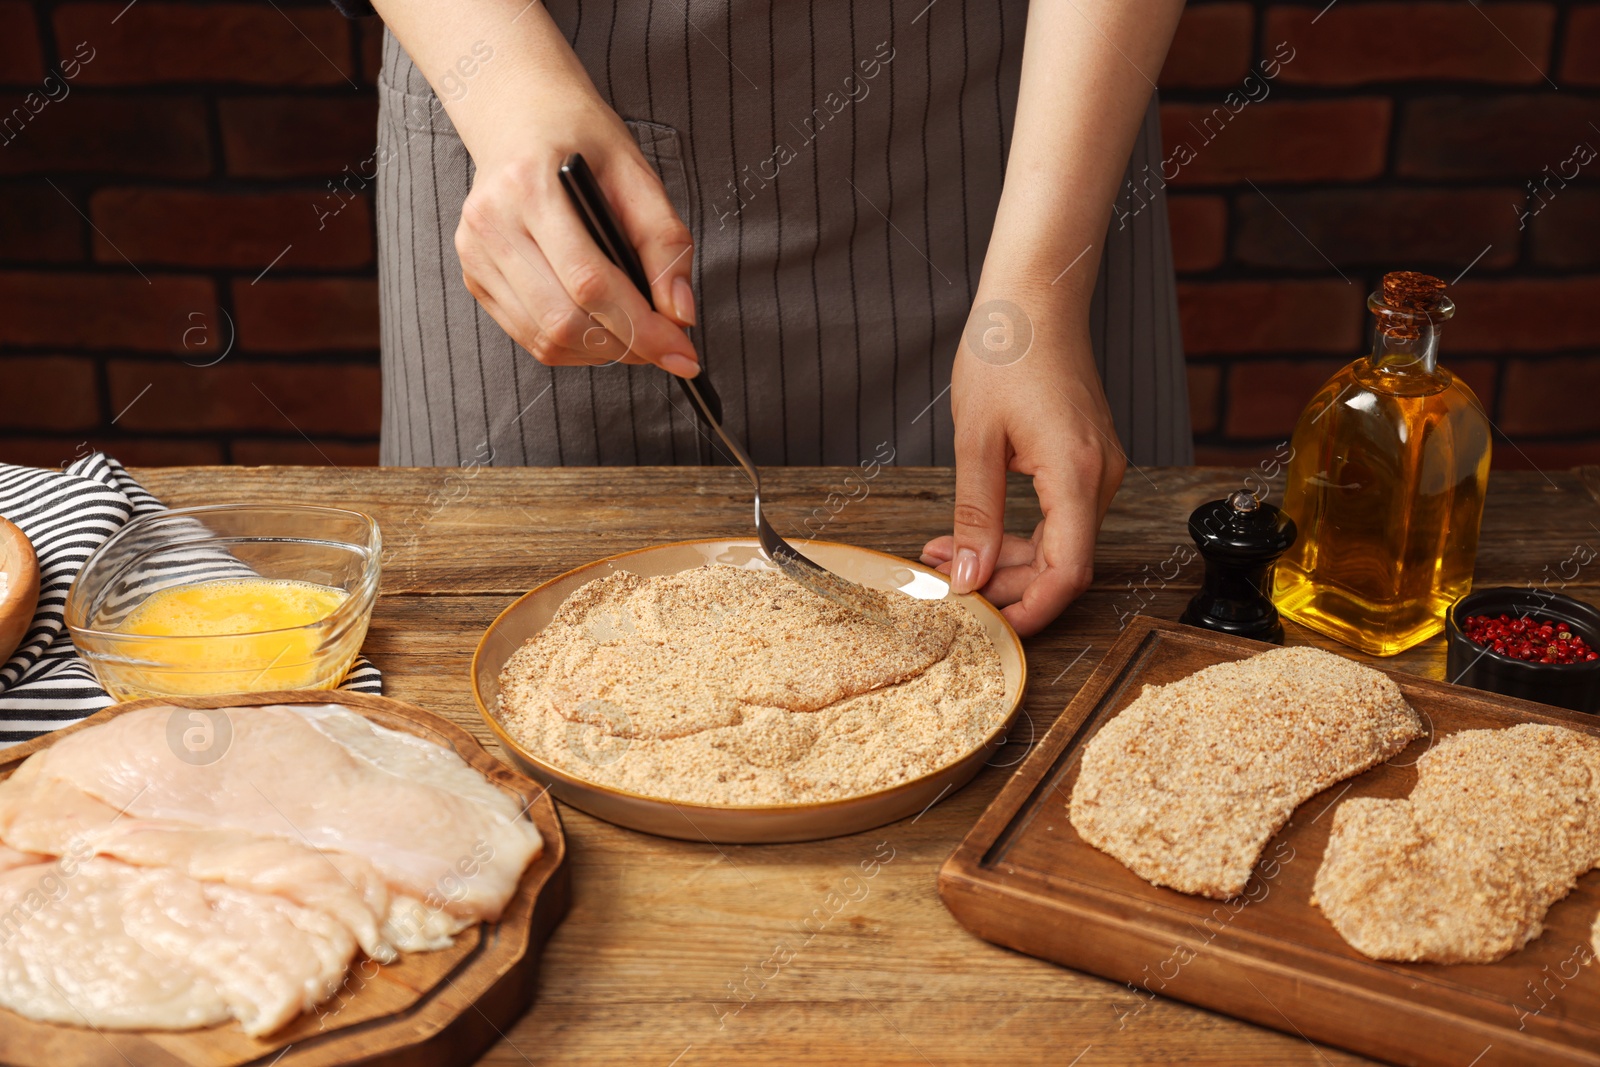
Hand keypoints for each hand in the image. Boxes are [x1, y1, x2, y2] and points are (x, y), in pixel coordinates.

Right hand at [442, 8, 698, 374]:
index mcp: (530, 187)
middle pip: (565, 321)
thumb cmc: (580, 139)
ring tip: (638, 335)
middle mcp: (492, 224)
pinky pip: (529, 336)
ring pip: (545, 339)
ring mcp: (475, 254)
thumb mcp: (636, 172)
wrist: (518, 115)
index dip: (643, 329)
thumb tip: (681, 314)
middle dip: (628, 346)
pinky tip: (602, 327)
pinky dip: (575, 345)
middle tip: (666, 345)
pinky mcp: (474, 275)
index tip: (684, 353)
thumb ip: (665, 242)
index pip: (589, 283)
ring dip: (603, 352)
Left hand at [920, 291, 1124, 635]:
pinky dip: (1017, 531)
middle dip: (1002, 582)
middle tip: (942, 580)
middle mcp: (1099, 476)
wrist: (1036, 298)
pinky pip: (1059, 516)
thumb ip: (975, 516)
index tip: (993, 627)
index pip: (1067, 572)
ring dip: (1002, 557)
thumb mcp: (975, 441)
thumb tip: (968, 578)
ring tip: (941, 554)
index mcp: (1076, 473)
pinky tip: (971, 532)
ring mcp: (1098, 468)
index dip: (1033, 610)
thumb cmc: (1006, 352)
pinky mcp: (1086, 460)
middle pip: (1061, 563)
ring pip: (1057, 542)